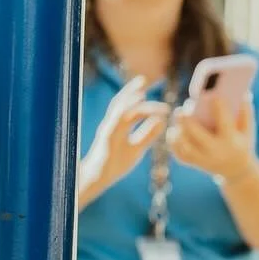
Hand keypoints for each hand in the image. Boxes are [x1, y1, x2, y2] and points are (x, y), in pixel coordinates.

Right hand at [78, 75, 169, 206]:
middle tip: (142, 79)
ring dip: (129, 96)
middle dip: (130, 90)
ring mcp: (107, 130)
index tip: (150, 94)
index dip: (138, 99)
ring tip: (141, 87)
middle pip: (119, 103)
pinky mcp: (107, 136)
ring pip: (117, 108)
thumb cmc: (114, 166)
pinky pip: (118, 118)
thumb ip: (148, 135)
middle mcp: (110, 126)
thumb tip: (162, 121)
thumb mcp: (136, 149)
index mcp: (117, 128)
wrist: (96, 180)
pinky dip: (127, 107)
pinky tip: (138, 100)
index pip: (127, 109)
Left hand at [167, 94, 256, 185]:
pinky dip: (174, 143)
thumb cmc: (242, 143)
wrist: (236, 170)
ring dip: (178, 132)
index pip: (224, 122)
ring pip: (185, 147)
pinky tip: (173, 130)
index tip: (212, 94)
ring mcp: (203, 159)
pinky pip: (180, 155)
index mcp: (230, 140)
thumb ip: (246, 112)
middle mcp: (215, 151)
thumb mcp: (248, 130)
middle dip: (189, 121)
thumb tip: (242, 93)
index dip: (219, 107)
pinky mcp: (195, 163)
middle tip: (183, 108)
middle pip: (197, 136)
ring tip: (177, 117)